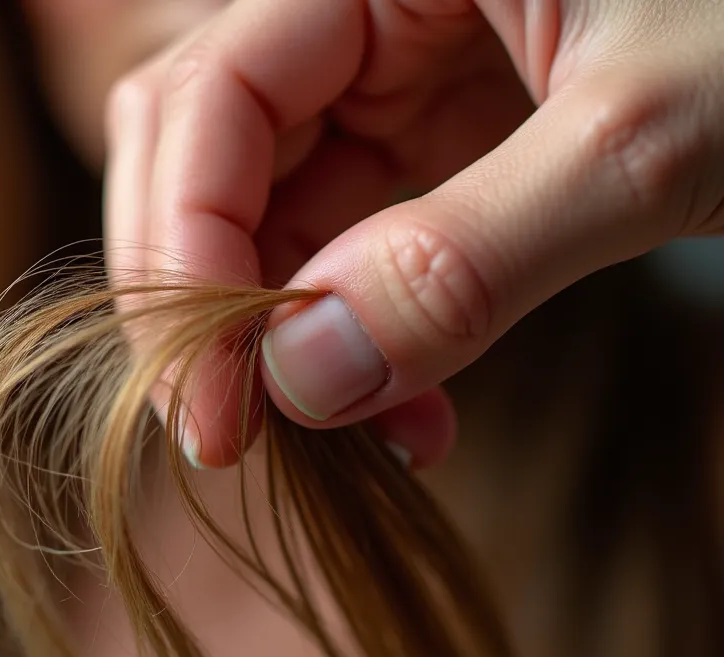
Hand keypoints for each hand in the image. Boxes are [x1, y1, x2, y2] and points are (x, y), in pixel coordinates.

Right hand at [104, 0, 723, 468]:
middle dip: (212, 299)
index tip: (213, 408)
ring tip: (361, 433)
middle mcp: (359, 3)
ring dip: (287, 333)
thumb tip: (302, 381)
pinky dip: (354, 328)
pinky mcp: (435, 130)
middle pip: (205, 151)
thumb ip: (470, 256)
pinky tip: (404, 400)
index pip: (209, 99)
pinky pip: (346, 233)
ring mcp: (392, 68)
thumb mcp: (650, 136)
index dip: (186, 256)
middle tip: (237, 434)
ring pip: (268, 205)